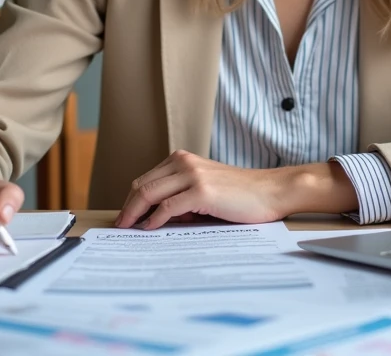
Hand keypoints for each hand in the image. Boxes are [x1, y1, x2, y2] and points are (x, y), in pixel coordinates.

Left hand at [115, 150, 357, 229]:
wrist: (270, 192)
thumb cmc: (241, 194)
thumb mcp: (206, 188)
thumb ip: (182, 195)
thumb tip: (156, 216)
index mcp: (183, 160)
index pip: (146, 180)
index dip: (132, 200)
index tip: (125, 216)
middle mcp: (184, 163)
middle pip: (142, 186)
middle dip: (127, 207)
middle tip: (119, 226)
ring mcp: (192, 175)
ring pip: (149, 194)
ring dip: (135, 213)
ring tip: (128, 229)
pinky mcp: (201, 191)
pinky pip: (167, 207)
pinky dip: (155, 219)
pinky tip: (150, 229)